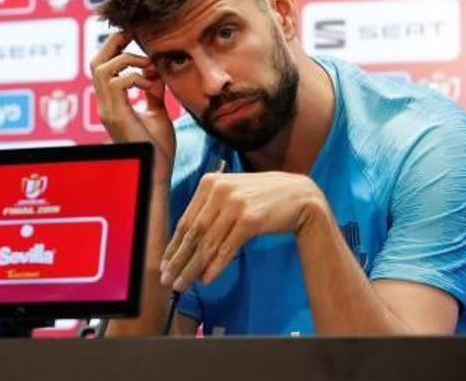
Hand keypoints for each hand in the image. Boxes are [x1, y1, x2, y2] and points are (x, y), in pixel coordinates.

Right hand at [90, 32, 175, 182]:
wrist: (158, 170)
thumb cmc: (158, 147)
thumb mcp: (157, 111)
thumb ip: (153, 91)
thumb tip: (156, 70)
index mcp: (112, 103)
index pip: (103, 66)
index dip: (116, 47)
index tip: (136, 37)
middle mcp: (105, 104)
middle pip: (96, 61)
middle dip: (115, 43)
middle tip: (135, 36)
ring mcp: (108, 110)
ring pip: (102, 68)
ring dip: (128, 60)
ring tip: (149, 68)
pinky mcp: (116, 116)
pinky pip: (117, 83)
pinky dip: (136, 77)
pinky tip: (151, 86)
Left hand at [160, 171, 328, 291]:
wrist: (300, 196)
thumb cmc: (263, 198)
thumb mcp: (231, 195)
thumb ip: (209, 212)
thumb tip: (186, 246)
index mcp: (209, 183)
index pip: (185, 220)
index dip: (173, 246)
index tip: (165, 264)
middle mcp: (219, 190)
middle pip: (193, 233)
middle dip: (179, 260)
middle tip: (168, 279)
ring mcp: (235, 204)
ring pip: (208, 243)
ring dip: (193, 268)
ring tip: (183, 284)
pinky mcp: (251, 220)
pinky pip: (227, 248)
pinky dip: (215, 266)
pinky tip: (206, 279)